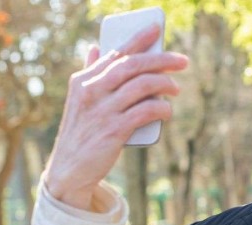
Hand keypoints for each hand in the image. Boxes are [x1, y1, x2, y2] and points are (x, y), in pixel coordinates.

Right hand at [43, 25, 188, 210]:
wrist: (69, 169)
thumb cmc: (81, 132)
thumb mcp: (79, 100)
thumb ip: (89, 74)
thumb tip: (94, 48)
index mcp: (83, 80)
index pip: (115, 53)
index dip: (138, 39)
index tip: (156, 29)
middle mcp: (92, 91)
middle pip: (132, 65)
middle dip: (161, 59)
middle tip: (182, 61)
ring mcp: (103, 111)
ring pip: (142, 86)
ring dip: (165, 84)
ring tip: (176, 88)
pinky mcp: (114, 131)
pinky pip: (145, 112)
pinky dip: (161, 108)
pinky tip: (168, 110)